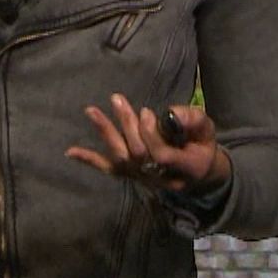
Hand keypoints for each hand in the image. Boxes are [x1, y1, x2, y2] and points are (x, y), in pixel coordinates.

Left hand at [66, 94, 229, 196]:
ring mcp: (143, 177)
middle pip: (138, 153)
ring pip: (122, 157)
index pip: (161, 155)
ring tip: (91, 111)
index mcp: (184, 167)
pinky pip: (109, 169)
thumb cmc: (202, 146)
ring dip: (106, 133)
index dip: (151, 134)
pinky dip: (90, 160)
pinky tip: (70, 151)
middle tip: (118, 101)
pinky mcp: (131, 174)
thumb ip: (194, 120)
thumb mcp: (208, 130)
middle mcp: (160, 176)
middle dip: (127, 125)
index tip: (146, 112)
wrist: (200, 174)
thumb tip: (171, 111)